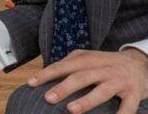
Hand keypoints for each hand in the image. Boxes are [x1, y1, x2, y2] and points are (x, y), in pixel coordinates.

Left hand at [27, 49, 147, 113]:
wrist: (140, 63)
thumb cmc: (107, 63)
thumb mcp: (89, 57)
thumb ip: (70, 62)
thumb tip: (47, 71)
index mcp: (89, 59)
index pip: (64, 66)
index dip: (47, 74)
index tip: (31, 83)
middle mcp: (103, 68)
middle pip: (81, 77)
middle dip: (64, 87)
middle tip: (48, 98)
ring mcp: (119, 80)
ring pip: (102, 90)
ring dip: (86, 100)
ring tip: (71, 109)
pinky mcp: (134, 92)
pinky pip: (127, 106)